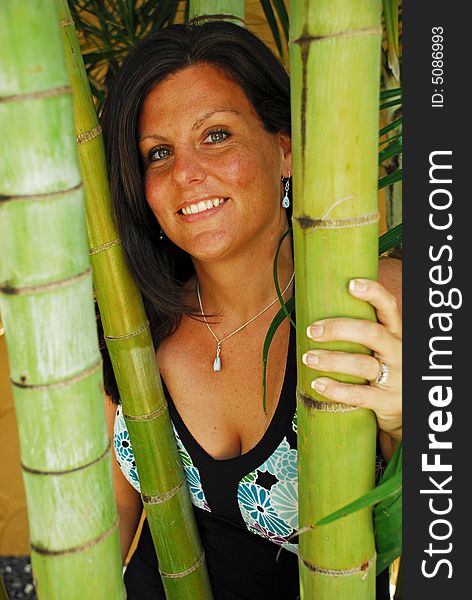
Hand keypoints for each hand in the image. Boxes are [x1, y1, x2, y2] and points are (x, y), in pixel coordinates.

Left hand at [303, 278, 401, 440]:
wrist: (406, 407)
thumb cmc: (385, 369)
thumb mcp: (383, 347)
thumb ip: (362, 332)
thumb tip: (320, 313)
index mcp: (396, 333)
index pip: (389, 307)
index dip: (373, 293)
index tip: (351, 284)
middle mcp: (397, 352)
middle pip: (371, 333)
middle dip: (339, 329)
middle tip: (312, 331)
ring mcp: (394, 377)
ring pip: (362, 365)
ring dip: (331, 360)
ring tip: (308, 357)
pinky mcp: (386, 401)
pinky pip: (359, 395)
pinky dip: (336, 389)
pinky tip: (318, 383)